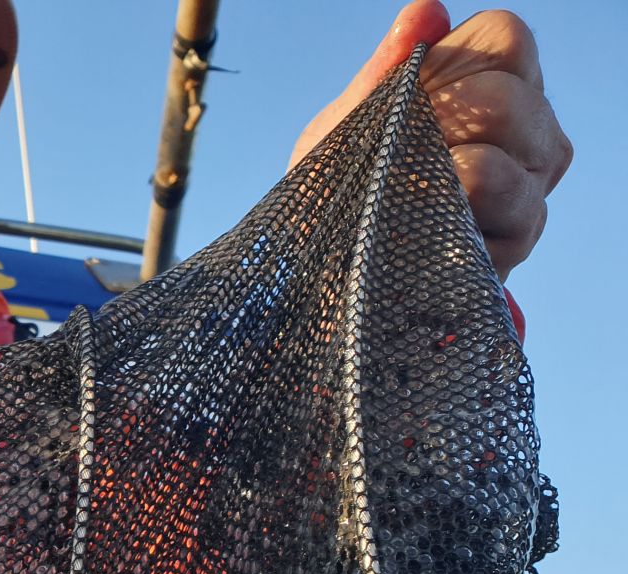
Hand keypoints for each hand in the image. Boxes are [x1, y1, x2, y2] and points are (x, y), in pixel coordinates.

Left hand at [291, 3, 571, 279]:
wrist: (323, 270)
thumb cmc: (341, 187)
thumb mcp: (344, 126)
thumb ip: (383, 71)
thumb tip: (425, 13)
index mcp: (493, 84)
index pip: (507, 39)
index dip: (453, 66)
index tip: (410, 102)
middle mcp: (527, 131)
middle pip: (508, 103)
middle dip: (435, 130)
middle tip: (396, 161)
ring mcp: (530, 186)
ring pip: (500, 167)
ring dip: (434, 183)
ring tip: (403, 198)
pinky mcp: (518, 241)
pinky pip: (490, 221)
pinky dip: (442, 220)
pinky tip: (418, 230)